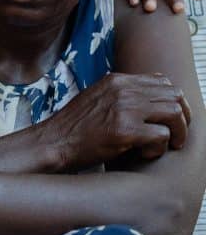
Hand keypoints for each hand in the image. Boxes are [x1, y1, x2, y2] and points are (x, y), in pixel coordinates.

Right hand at [45, 73, 190, 170]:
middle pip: (174, 96)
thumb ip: (121, 94)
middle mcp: (122, 90)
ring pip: (174, 114)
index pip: (163, 82)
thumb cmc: (74, 127)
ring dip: (177, 133)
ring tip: (167, 145)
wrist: (53, 143)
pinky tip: (145, 154)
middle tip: (177, 136)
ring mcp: (124, 109)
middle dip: (182, 118)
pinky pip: (162, 136)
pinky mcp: (124, 131)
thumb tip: (152, 97)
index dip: (174, 101)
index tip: (172, 119)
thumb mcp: (97, 98)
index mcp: (116, 81)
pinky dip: (159, 149)